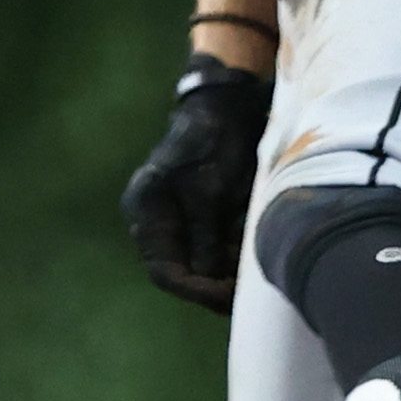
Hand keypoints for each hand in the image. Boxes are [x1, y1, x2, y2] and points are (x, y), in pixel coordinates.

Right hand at [121, 55, 267, 311]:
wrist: (227, 102)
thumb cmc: (215, 141)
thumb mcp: (212, 192)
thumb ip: (207, 237)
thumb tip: (209, 280)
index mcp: (147, 211)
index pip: (164, 270)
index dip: (195, 290)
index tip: (225, 297)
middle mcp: (155, 218)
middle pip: (180, 269)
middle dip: (213, 285)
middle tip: (245, 293)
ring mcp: (175, 215)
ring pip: (198, 261)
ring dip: (224, 272)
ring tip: (253, 277)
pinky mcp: (197, 211)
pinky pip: (210, 244)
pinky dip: (230, 254)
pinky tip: (252, 257)